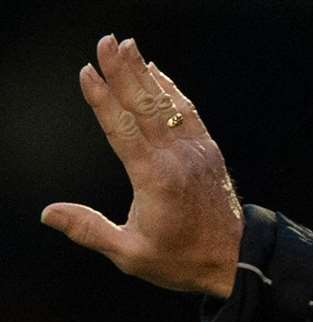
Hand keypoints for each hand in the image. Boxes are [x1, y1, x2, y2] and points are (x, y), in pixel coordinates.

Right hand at [42, 35, 244, 297]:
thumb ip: (90, 230)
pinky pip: (189, 113)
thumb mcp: (131, 254)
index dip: (103, 98)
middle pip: (145, 105)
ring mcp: (196, 152)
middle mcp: (177, 158)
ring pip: (168, 103)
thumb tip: (50, 213)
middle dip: (123, 71)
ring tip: (127, 46)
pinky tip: (158, 74)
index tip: (87, 72)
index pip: (122, 129)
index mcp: (155, 179)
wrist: (236, 261)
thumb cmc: (183, 260)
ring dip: (145, 73)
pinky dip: (172, 90)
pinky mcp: (209, 152)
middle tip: (106, 42)